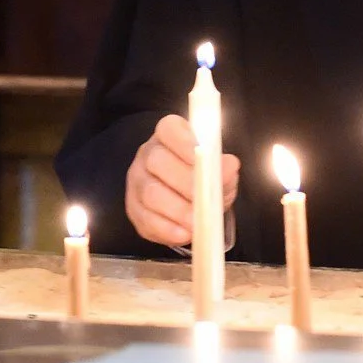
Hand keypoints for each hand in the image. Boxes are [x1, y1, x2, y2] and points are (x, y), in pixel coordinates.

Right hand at [125, 114, 239, 247]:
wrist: (190, 201)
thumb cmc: (203, 178)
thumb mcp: (219, 170)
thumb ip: (224, 168)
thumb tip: (229, 166)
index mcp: (169, 135)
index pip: (169, 128)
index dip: (185, 142)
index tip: (204, 157)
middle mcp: (148, 154)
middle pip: (157, 161)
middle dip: (184, 182)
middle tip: (205, 199)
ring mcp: (137, 181)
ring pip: (150, 193)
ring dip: (177, 210)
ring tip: (197, 221)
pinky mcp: (134, 209)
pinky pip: (145, 219)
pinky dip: (168, 229)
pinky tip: (184, 233)